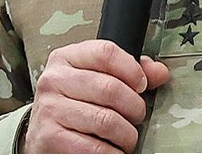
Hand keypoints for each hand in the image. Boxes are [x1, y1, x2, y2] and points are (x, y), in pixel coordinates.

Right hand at [22, 39, 169, 152]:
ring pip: (107, 121)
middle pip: (110, 88)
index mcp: (65, 58)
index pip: (106, 53)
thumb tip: (160, 72)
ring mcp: (50, 110)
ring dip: (126, 134)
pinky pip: (96, 149)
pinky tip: (112, 149)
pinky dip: (113, 153)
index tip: (141, 85)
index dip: (132, 70)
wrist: (41, 135)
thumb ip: (127, 72)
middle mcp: (53, 80)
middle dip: (134, 107)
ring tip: (125, 136)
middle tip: (136, 116)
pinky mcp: (50, 138)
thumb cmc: (73, 103)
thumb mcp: (93, 79)